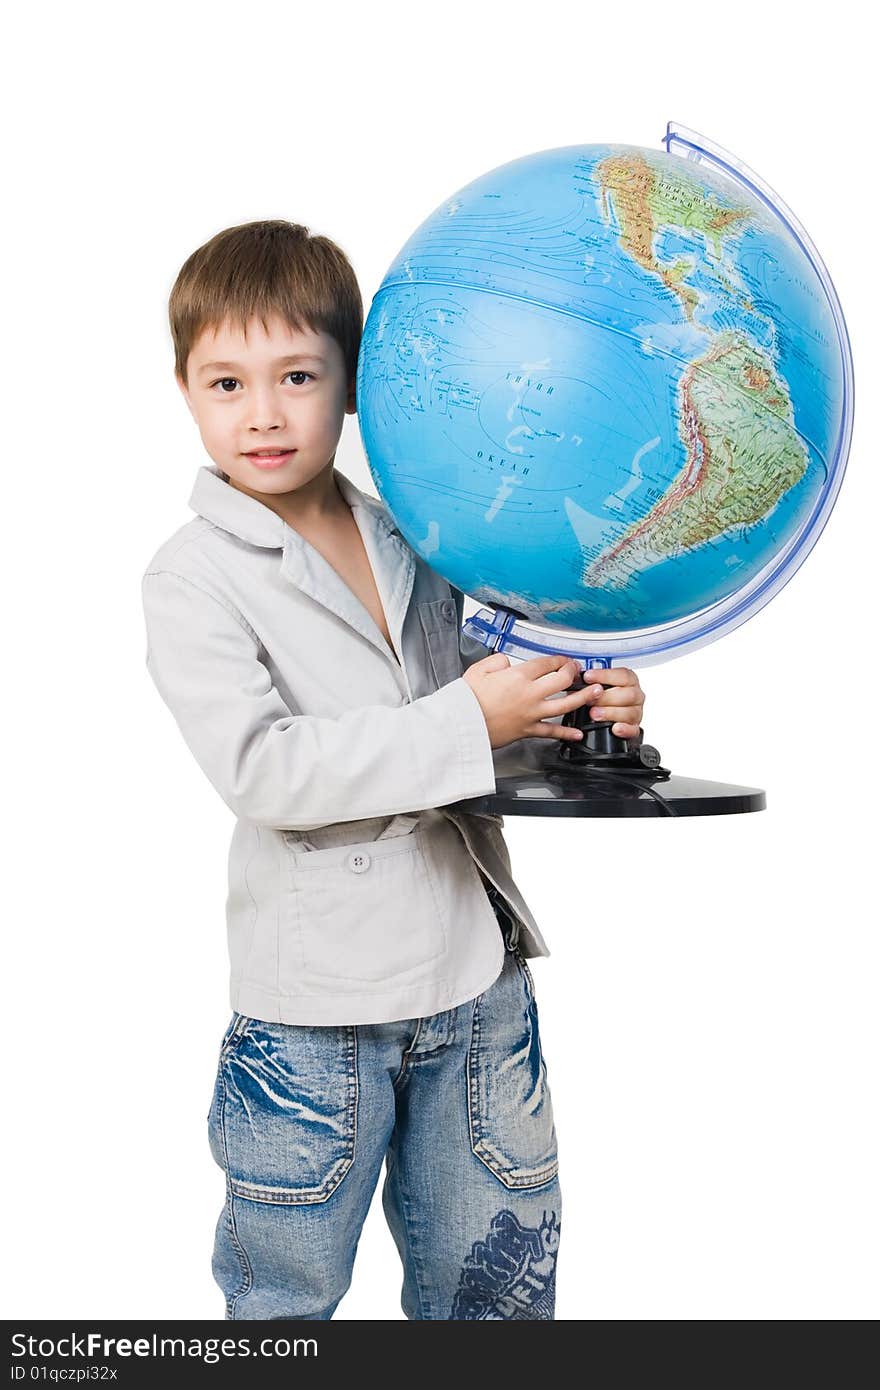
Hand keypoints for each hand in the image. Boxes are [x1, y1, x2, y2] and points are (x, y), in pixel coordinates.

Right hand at [463, 653, 617, 749]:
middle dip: (573, 672)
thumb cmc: (467, 700)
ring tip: (595, 694)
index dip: (558, 659)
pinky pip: (551, 731)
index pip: (546, 663)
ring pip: (565, 704)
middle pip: (561, 679)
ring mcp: (531, 713)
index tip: (563, 659)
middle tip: (578, 671)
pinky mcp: (528, 730)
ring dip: (583, 698)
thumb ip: (496, 661)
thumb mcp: (478, 670)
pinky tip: (577, 733)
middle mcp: (529, 694)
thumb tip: (507, 662)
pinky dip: (566, 733)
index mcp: (518, 676)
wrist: (461, 726)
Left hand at [580, 665, 644, 738]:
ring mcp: (636, 713)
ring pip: (630, 712)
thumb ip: (592, 681)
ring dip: (611, 713)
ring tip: (594, 714)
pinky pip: (633, 730)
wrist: (600, 717)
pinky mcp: (634, 729)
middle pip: (629, 694)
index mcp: (629, 681)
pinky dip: (624, 729)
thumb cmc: (600, 699)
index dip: (605, 675)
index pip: (623, 675)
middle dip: (607, 697)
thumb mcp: (596, 686)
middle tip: (590, 699)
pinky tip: (614, 728)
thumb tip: (578, 676)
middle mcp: (635, 696)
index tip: (588, 677)